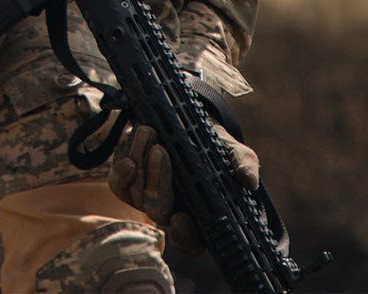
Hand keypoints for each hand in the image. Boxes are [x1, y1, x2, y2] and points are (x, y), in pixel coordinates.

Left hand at [108, 121, 260, 253]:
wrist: (189, 125)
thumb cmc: (216, 147)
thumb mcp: (235, 153)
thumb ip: (243, 165)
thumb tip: (248, 181)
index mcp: (201, 216)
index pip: (191, 242)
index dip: (184, 235)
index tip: (182, 216)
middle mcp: (172, 212)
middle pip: (159, 212)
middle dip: (158, 180)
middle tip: (161, 150)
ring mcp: (148, 199)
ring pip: (136, 195)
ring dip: (141, 162)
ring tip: (150, 132)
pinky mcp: (129, 183)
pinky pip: (119, 183)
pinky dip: (123, 165)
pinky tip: (132, 145)